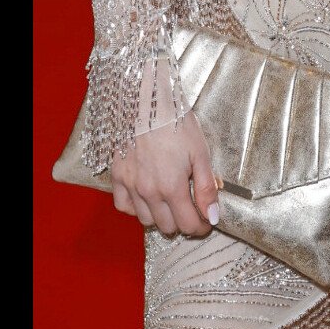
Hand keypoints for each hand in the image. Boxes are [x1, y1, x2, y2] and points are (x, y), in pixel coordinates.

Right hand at [109, 114, 218, 236]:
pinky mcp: (117, 177)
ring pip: (146, 220)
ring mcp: (130, 186)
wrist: (148, 101)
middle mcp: (148, 192)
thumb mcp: (201, 154)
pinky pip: (124, 207)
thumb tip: (212, 216)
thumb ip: (206, 188)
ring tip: (171, 201)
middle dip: (183, 222)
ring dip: (161, 217)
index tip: (206, 220)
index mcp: (172, 187)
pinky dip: (136, 208)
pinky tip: (147, 197)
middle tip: (192, 209)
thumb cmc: (177, 124)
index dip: (201, 226)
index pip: (187, 224)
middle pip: (167, 226)